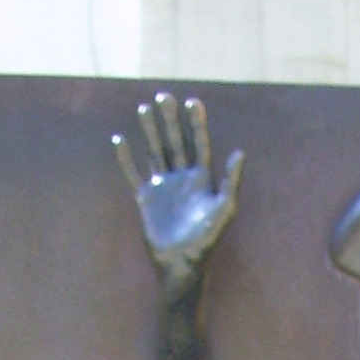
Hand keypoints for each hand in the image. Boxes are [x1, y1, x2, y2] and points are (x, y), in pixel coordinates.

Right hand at [113, 93, 243, 291]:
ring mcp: (163, 187)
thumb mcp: (225, 209)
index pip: (199, 143)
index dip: (197, 123)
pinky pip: (133, 173)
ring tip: (144, 108)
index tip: (193, 101)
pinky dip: (126, 157)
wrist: (182, 262)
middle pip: (175, 142)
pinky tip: (119, 140)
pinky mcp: (146, 198)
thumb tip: (241, 153)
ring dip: (150, 130)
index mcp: (202, 179)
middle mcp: (182, 178)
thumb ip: (231, 180)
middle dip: (171, 119)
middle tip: (164, 96)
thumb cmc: (207, 240)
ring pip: (155, 151)